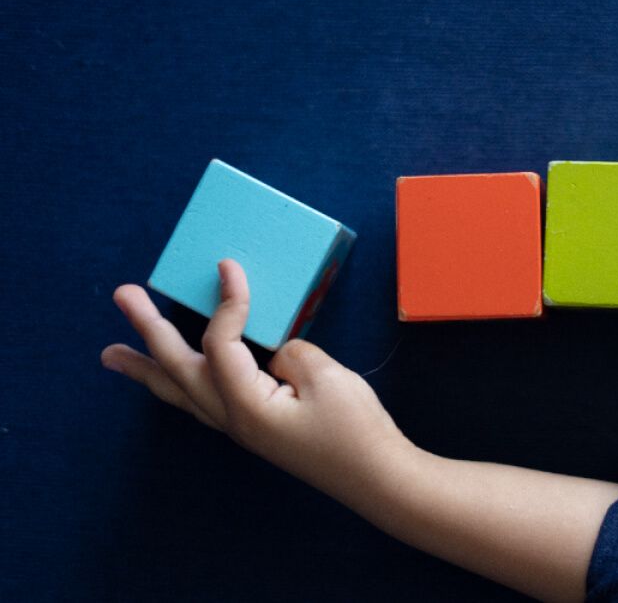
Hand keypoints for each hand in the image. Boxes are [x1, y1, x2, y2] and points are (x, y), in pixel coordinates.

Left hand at [101, 259, 408, 502]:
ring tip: (113, 355)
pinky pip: (202, 403)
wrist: (377, 478)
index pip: (221, 343)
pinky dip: (179, 386)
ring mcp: (242, 429)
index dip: (225, 302)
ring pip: (182, 393)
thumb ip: (292, 353)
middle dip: (148, 330)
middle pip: (177, 369)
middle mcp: (233, 419)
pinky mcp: (256, 430)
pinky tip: (176, 380)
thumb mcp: (327, 378)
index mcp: (247, 404)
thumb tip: (274, 354)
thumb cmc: (356, 432)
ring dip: (147, 370)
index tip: (229, 267)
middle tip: (122, 295)